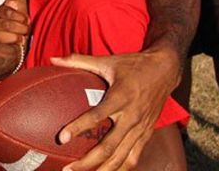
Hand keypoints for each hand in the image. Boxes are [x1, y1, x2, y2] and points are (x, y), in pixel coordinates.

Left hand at [51, 48, 179, 170]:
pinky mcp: (147, 133)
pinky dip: (120, 168)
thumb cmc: (133, 64)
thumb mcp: (108, 60)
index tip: (62, 138)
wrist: (165, 70)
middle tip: (68, 168)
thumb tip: (53, 58)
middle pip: (108, 146)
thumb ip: (79, 61)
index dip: (79, 127)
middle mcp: (131, 116)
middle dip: (87, 161)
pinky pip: (133, 157)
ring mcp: (140, 127)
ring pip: (121, 157)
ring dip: (102, 170)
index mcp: (120, 96)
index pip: (98, 115)